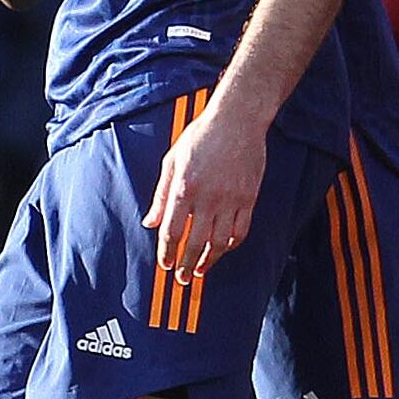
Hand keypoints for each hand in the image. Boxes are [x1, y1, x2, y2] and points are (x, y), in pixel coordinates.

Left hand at [146, 106, 264, 283]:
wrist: (237, 119)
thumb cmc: (201, 136)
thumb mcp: (172, 160)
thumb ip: (161, 195)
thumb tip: (150, 222)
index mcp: (184, 188)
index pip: (172, 231)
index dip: (167, 252)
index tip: (165, 264)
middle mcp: (207, 197)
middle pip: (195, 243)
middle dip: (186, 265)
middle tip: (182, 278)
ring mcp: (230, 199)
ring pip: (220, 242)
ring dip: (209, 261)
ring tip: (201, 270)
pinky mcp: (248, 197)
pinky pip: (241, 230)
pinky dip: (231, 245)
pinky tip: (223, 250)